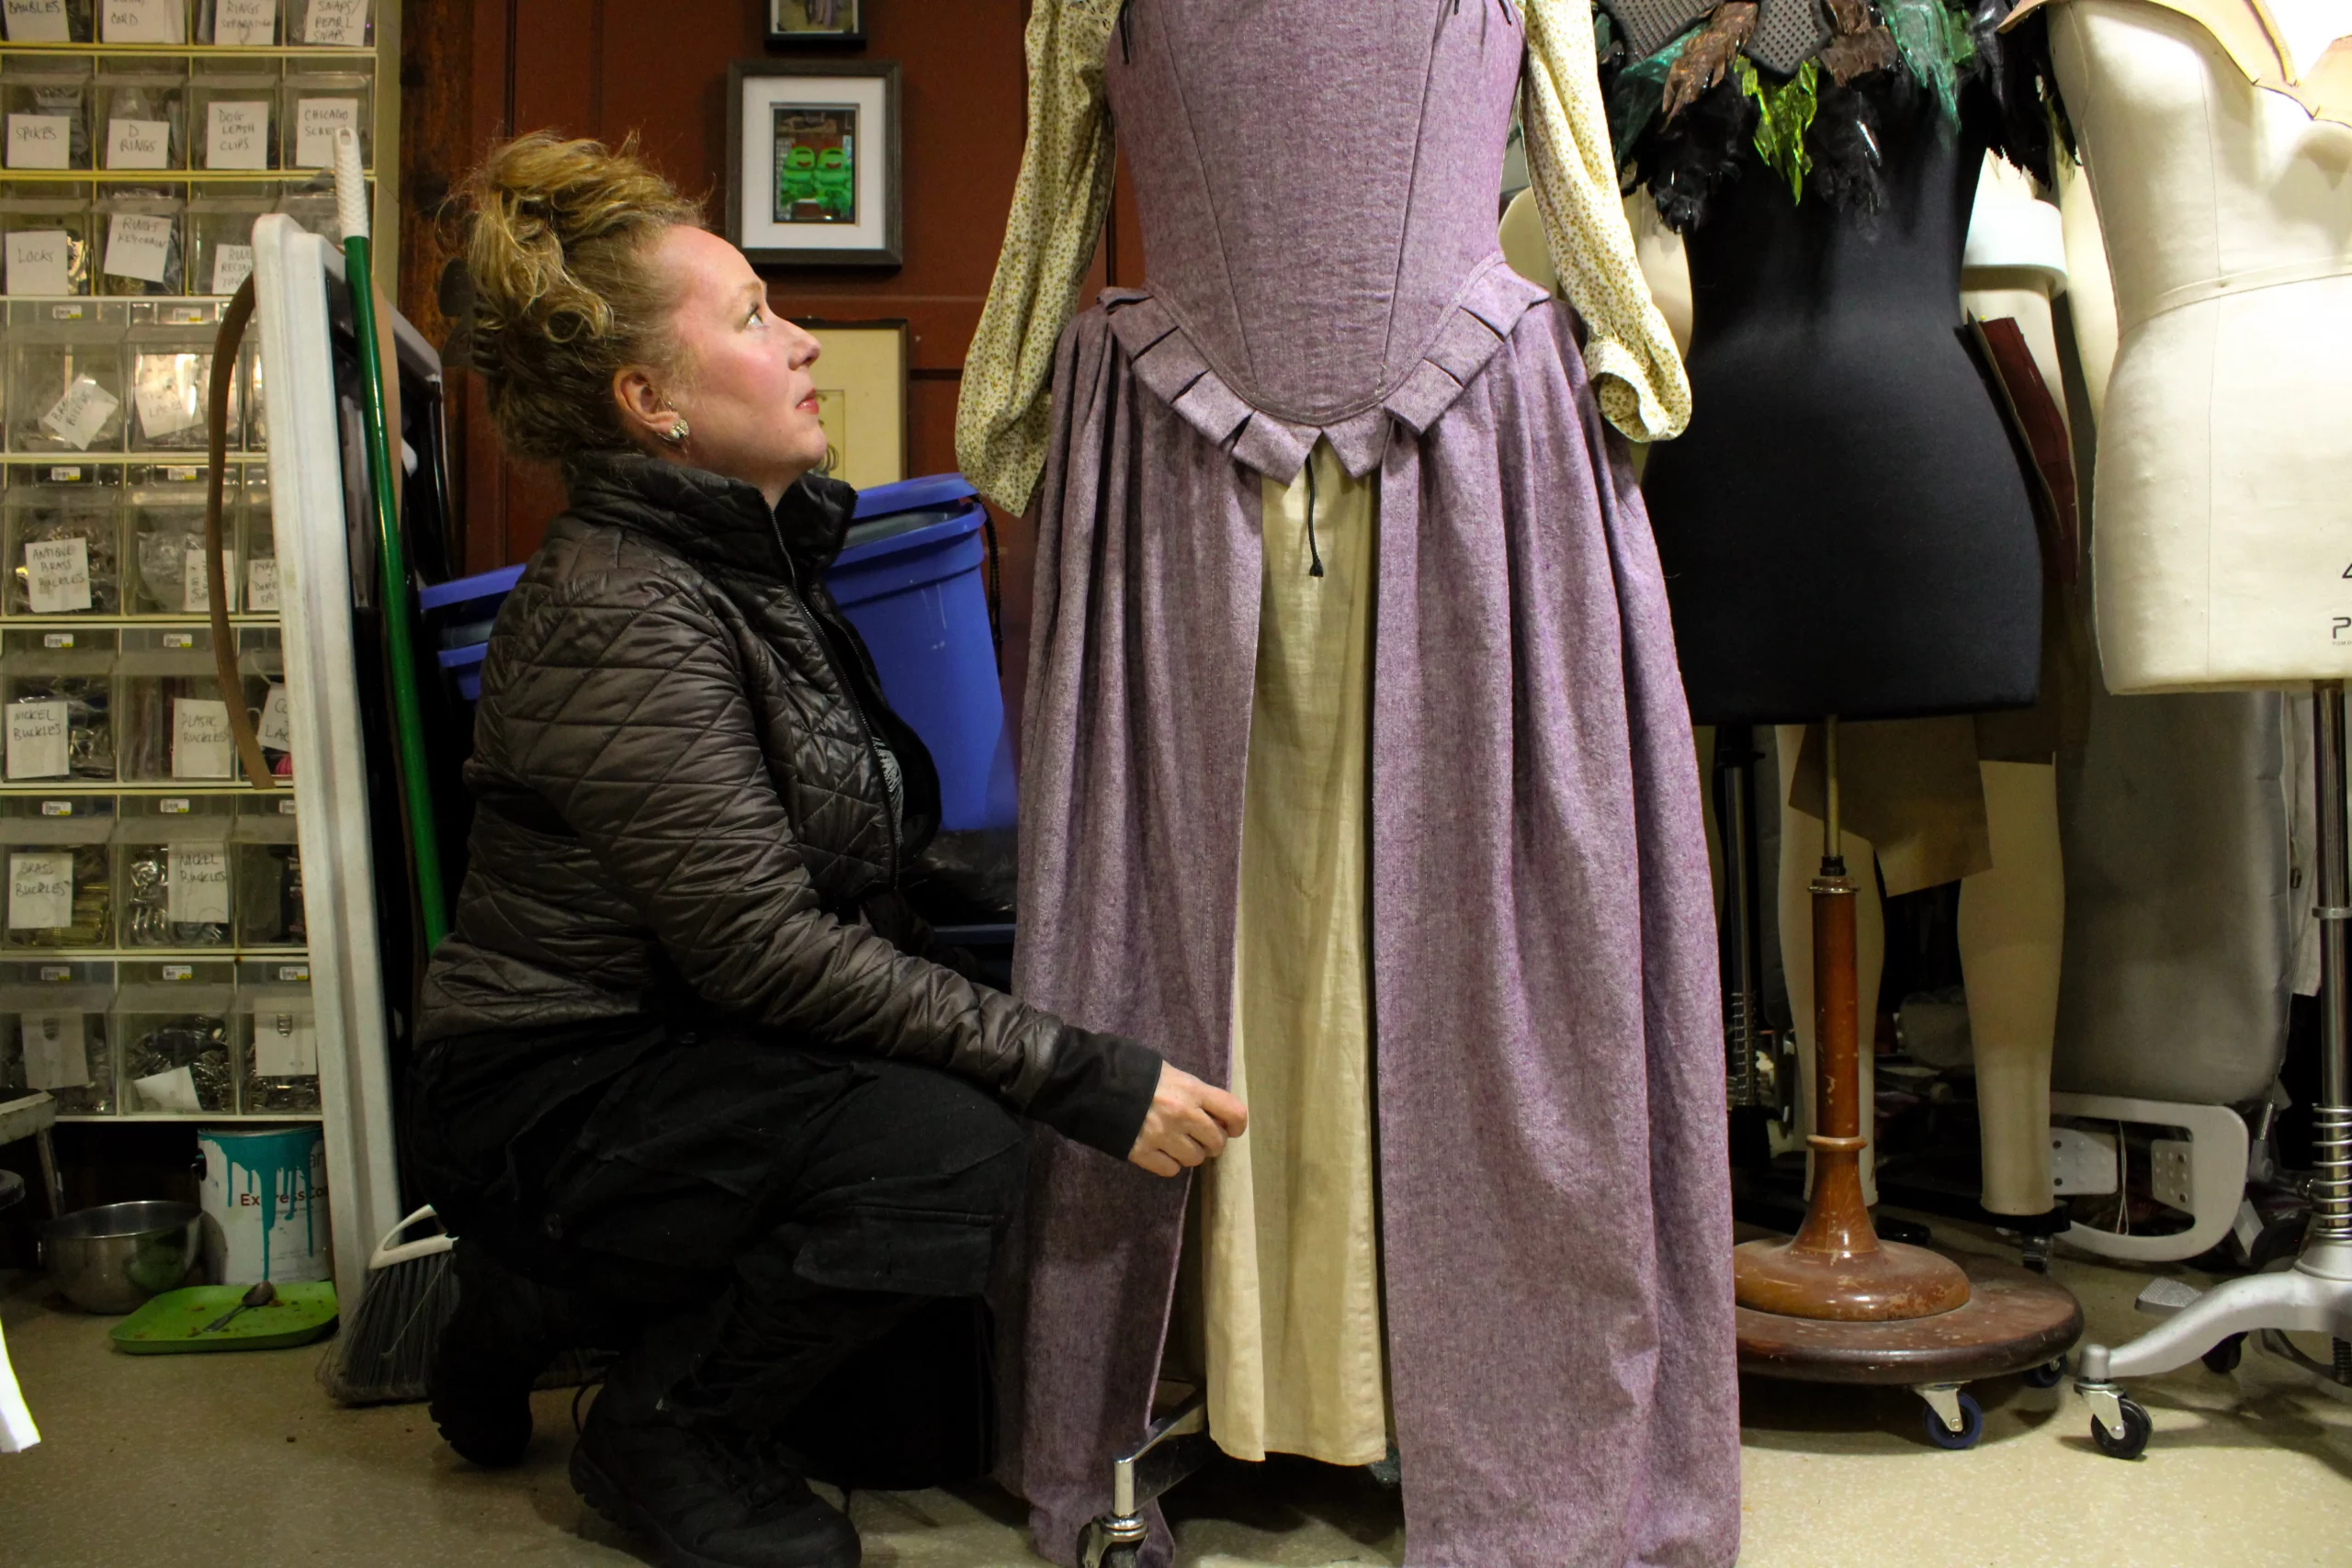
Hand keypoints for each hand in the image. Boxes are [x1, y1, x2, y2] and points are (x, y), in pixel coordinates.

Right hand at [1128, 1062, 1247, 1176]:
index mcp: (1191, 1089)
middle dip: (1212, 1142)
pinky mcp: (1142, 1153)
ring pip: (1195, 1159)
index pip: (1233, 1112)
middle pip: (1216, 1142)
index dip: (1237, 1124)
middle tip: (1200, 1137)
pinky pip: (1170, 1169)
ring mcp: (1163, 1136)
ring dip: (1190, 1154)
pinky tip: (1160, 1152)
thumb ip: (1189, 1090)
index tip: (1231, 1128)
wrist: (1090, 1081)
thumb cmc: (1130, 1068)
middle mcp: (1183, 1115)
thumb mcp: (1167, 1070)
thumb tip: (1206, 1108)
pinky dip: (1169, 1164)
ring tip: (1177, 1144)